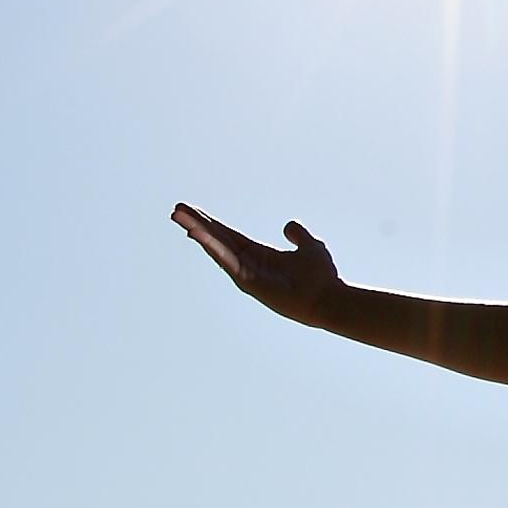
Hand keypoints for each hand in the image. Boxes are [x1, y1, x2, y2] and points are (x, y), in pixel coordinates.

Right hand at [172, 203, 345, 325]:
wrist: (331, 299)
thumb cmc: (322, 278)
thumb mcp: (310, 247)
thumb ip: (299, 236)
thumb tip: (288, 226)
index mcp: (259, 255)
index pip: (229, 235)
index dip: (211, 223)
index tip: (191, 210)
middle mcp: (249, 264)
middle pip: (217, 240)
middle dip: (196, 224)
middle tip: (176, 209)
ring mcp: (247, 274)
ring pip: (217, 248)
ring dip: (198, 232)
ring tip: (179, 216)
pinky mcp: (250, 283)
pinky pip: (228, 262)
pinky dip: (213, 248)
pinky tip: (198, 234)